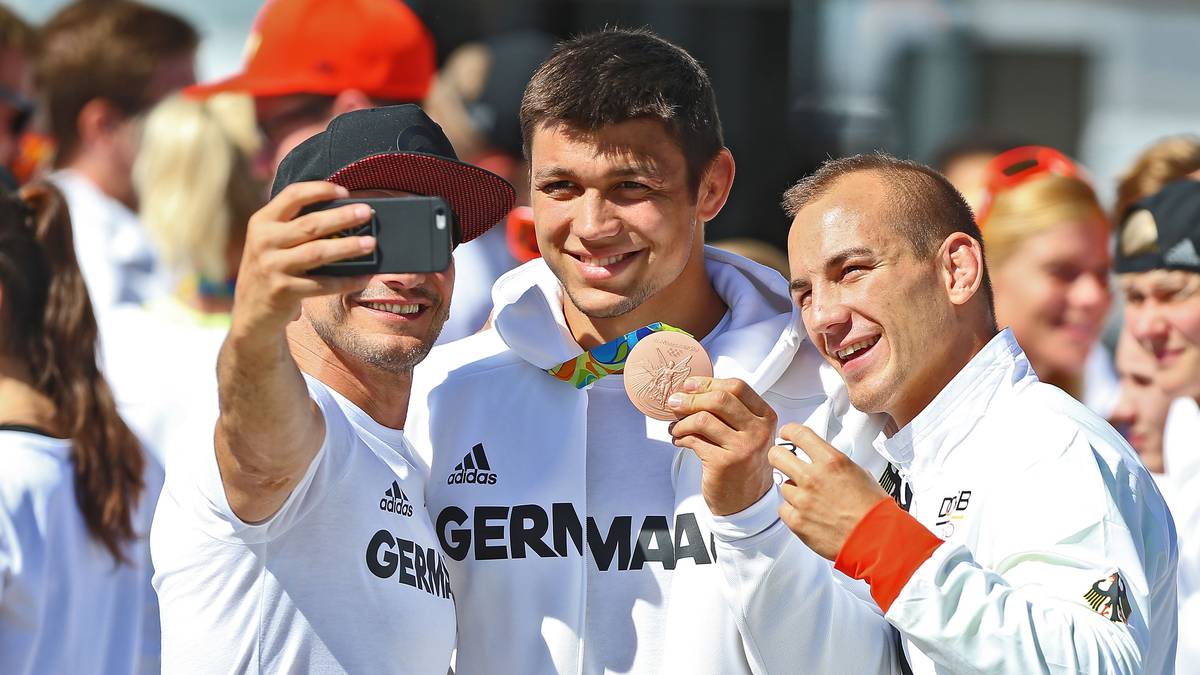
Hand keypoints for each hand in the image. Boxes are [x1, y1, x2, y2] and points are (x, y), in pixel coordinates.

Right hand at [229, 181, 373, 340]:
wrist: (251, 314)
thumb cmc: (271, 270)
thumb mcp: (272, 243)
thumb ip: (295, 227)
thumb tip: (344, 215)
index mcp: (262, 222)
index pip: (292, 195)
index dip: (320, 190)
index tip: (345, 191)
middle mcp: (264, 241)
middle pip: (310, 224)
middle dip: (342, 217)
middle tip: (367, 213)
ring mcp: (272, 267)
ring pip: (318, 252)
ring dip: (348, 247)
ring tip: (370, 243)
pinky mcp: (283, 291)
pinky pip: (322, 284)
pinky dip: (346, 281)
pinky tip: (363, 277)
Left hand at [668, 377, 777, 515]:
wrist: (747, 503)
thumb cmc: (743, 464)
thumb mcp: (748, 434)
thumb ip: (729, 412)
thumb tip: (691, 391)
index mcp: (765, 417)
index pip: (737, 387)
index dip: (708, 382)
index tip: (689, 385)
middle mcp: (758, 431)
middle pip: (720, 398)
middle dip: (690, 398)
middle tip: (674, 403)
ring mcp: (743, 448)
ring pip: (703, 419)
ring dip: (681, 421)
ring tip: (675, 428)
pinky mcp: (724, 463)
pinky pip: (694, 440)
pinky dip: (680, 437)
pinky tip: (678, 441)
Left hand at [767, 424, 889, 559]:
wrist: (876, 540)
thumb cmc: (873, 511)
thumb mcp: (860, 474)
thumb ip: (836, 465)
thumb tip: (826, 463)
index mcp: (831, 461)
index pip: (799, 434)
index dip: (789, 431)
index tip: (786, 434)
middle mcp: (813, 477)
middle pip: (777, 455)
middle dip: (779, 456)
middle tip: (783, 461)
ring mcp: (802, 499)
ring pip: (783, 485)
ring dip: (793, 490)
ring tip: (811, 499)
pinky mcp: (796, 521)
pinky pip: (784, 509)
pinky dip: (792, 510)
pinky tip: (807, 513)